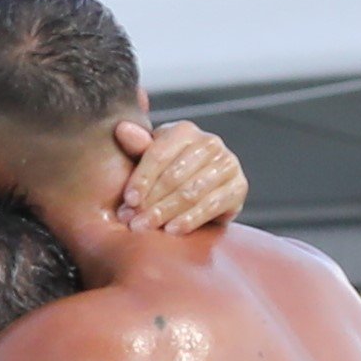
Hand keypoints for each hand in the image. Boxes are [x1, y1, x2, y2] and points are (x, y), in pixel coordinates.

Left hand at [107, 118, 245, 235]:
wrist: (204, 190)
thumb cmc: (170, 171)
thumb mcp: (151, 158)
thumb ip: (137, 147)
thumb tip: (121, 130)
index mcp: (184, 130)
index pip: (159, 154)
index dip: (142, 179)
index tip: (128, 201)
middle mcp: (210, 142)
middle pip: (174, 176)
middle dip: (151, 201)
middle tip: (133, 221)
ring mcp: (228, 164)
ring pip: (191, 192)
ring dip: (166, 213)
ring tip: (147, 228)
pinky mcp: (239, 186)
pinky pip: (211, 206)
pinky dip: (189, 220)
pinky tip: (172, 230)